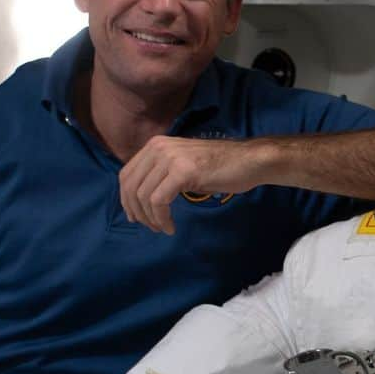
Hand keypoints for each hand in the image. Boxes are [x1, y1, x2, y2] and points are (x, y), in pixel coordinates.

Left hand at [119, 135, 268, 233]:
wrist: (249, 161)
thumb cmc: (221, 167)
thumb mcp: (183, 166)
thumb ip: (162, 174)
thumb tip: (143, 197)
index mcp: (156, 145)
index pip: (127, 174)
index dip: (126, 200)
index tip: (135, 217)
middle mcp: (159, 148)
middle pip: (131, 186)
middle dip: (137, 212)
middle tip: (151, 227)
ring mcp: (170, 158)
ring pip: (144, 195)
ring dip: (151, 218)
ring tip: (163, 228)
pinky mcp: (182, 171)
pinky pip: (159, 200)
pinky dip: (161, 218)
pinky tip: (170, 227)